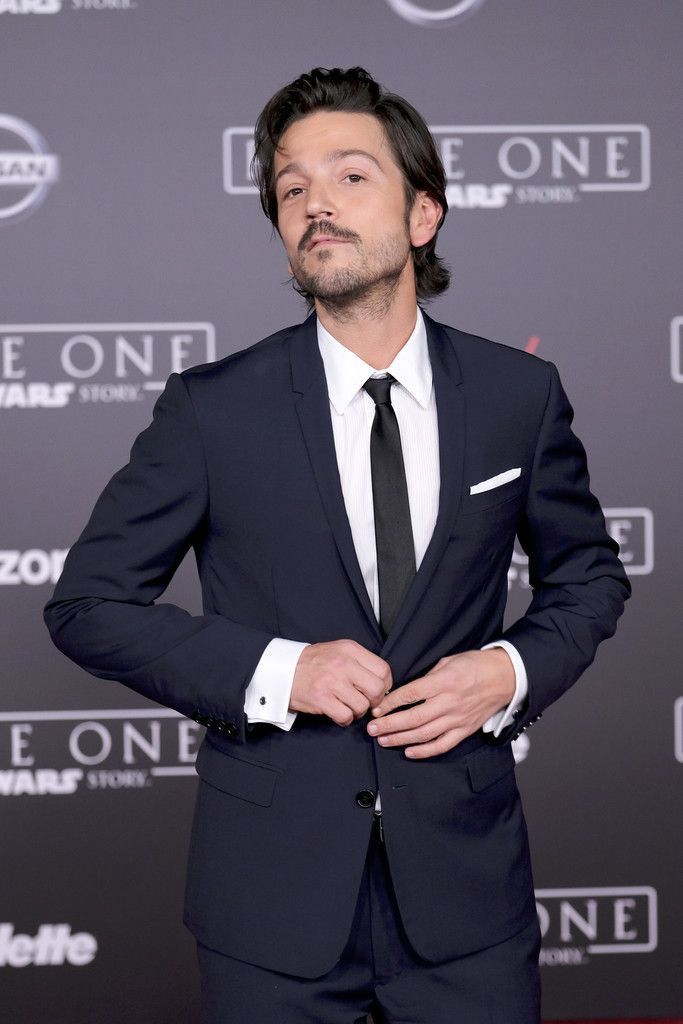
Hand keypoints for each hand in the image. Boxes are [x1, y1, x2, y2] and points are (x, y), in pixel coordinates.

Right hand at [290, 640, 391, 726]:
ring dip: (357, 711)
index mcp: (350, 649)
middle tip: (365, 702)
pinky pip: (345, 716)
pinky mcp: (321, 698)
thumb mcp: (338, 651)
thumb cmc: (313, 663)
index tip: (378, 691)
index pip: (383, 669)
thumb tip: (382, 682)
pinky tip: (337, 712)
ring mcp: (332, 681)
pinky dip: (344, 719)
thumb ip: (359, 662)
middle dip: (374, 701)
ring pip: (362, 705)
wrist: (282, 669)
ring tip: (347, 706)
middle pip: (377, 689)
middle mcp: (343, 663)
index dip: (385, 685)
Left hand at [366, 648, 514, 758]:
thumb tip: (406, 690)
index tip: (376, 708)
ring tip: (383, 740)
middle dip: (389, 725)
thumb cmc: (475, 665)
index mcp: (444, 682)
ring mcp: (457, 719)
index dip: (391, 703)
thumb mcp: (448, 661)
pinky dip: (425, 751)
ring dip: (401, 739)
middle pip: (414, 717)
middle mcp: (450, 702)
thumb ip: (428, 676)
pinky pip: (442, 745)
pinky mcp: (465, 730)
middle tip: (372, 728)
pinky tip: (409, 752)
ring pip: (425, 734)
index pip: (411, 694)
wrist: (504, 677)